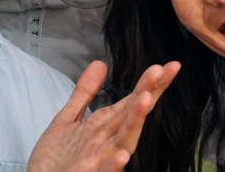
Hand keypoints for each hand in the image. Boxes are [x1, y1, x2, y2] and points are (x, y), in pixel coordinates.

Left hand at [28, 60, 180, 171]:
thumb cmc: (56, 161)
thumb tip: (100, 63)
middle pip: (131, 116)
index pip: (130, 101)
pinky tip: (123, 155)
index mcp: (103, 127)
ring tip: (146, 99)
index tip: (168, 65)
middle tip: (162, 70)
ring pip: (122, 142)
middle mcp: (106, 143)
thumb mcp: (67, 119)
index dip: (148, 84)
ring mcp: (99, 161)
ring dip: (135, 122)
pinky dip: (114, 166)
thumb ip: (85, 93)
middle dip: (147, 93)